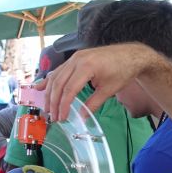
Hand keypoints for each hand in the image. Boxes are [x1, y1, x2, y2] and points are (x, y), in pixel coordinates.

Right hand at [42, 44, 157, 121]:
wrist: (131, 55)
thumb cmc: (123, 71)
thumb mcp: (109, 90)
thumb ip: (93, 104)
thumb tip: (81, 117)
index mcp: (86, 66)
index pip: (69, 90)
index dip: (63, 105)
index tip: (61, 117)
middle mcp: (77, 59)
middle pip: (59, 83)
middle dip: (53, 101)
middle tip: (52, 116)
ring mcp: (75, 57)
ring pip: (56, 76)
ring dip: (50, 92)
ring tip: (47, 107)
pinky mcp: (76, 58)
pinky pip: (60, 70)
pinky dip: (51, 79)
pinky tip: (40, 86)